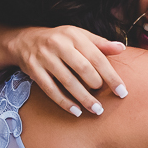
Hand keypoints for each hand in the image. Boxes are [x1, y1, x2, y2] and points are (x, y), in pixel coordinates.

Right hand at [6, 25, 127, 115]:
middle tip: (106, 101)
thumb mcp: (78, 36)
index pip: (97, 57)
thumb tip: (121, 48)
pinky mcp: (34, 70)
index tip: (122, 92)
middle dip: (97, 86)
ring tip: (96, 110)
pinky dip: (64, 102)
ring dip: (83, 98)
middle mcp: (59, 45)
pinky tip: (76, 111)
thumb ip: (99, 44)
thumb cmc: (59, 40)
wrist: (25, 40)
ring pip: (67, 81)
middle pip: (83, 68)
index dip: (111, 76)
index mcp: (73, 35)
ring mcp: (45, 58)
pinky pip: (51, 90)